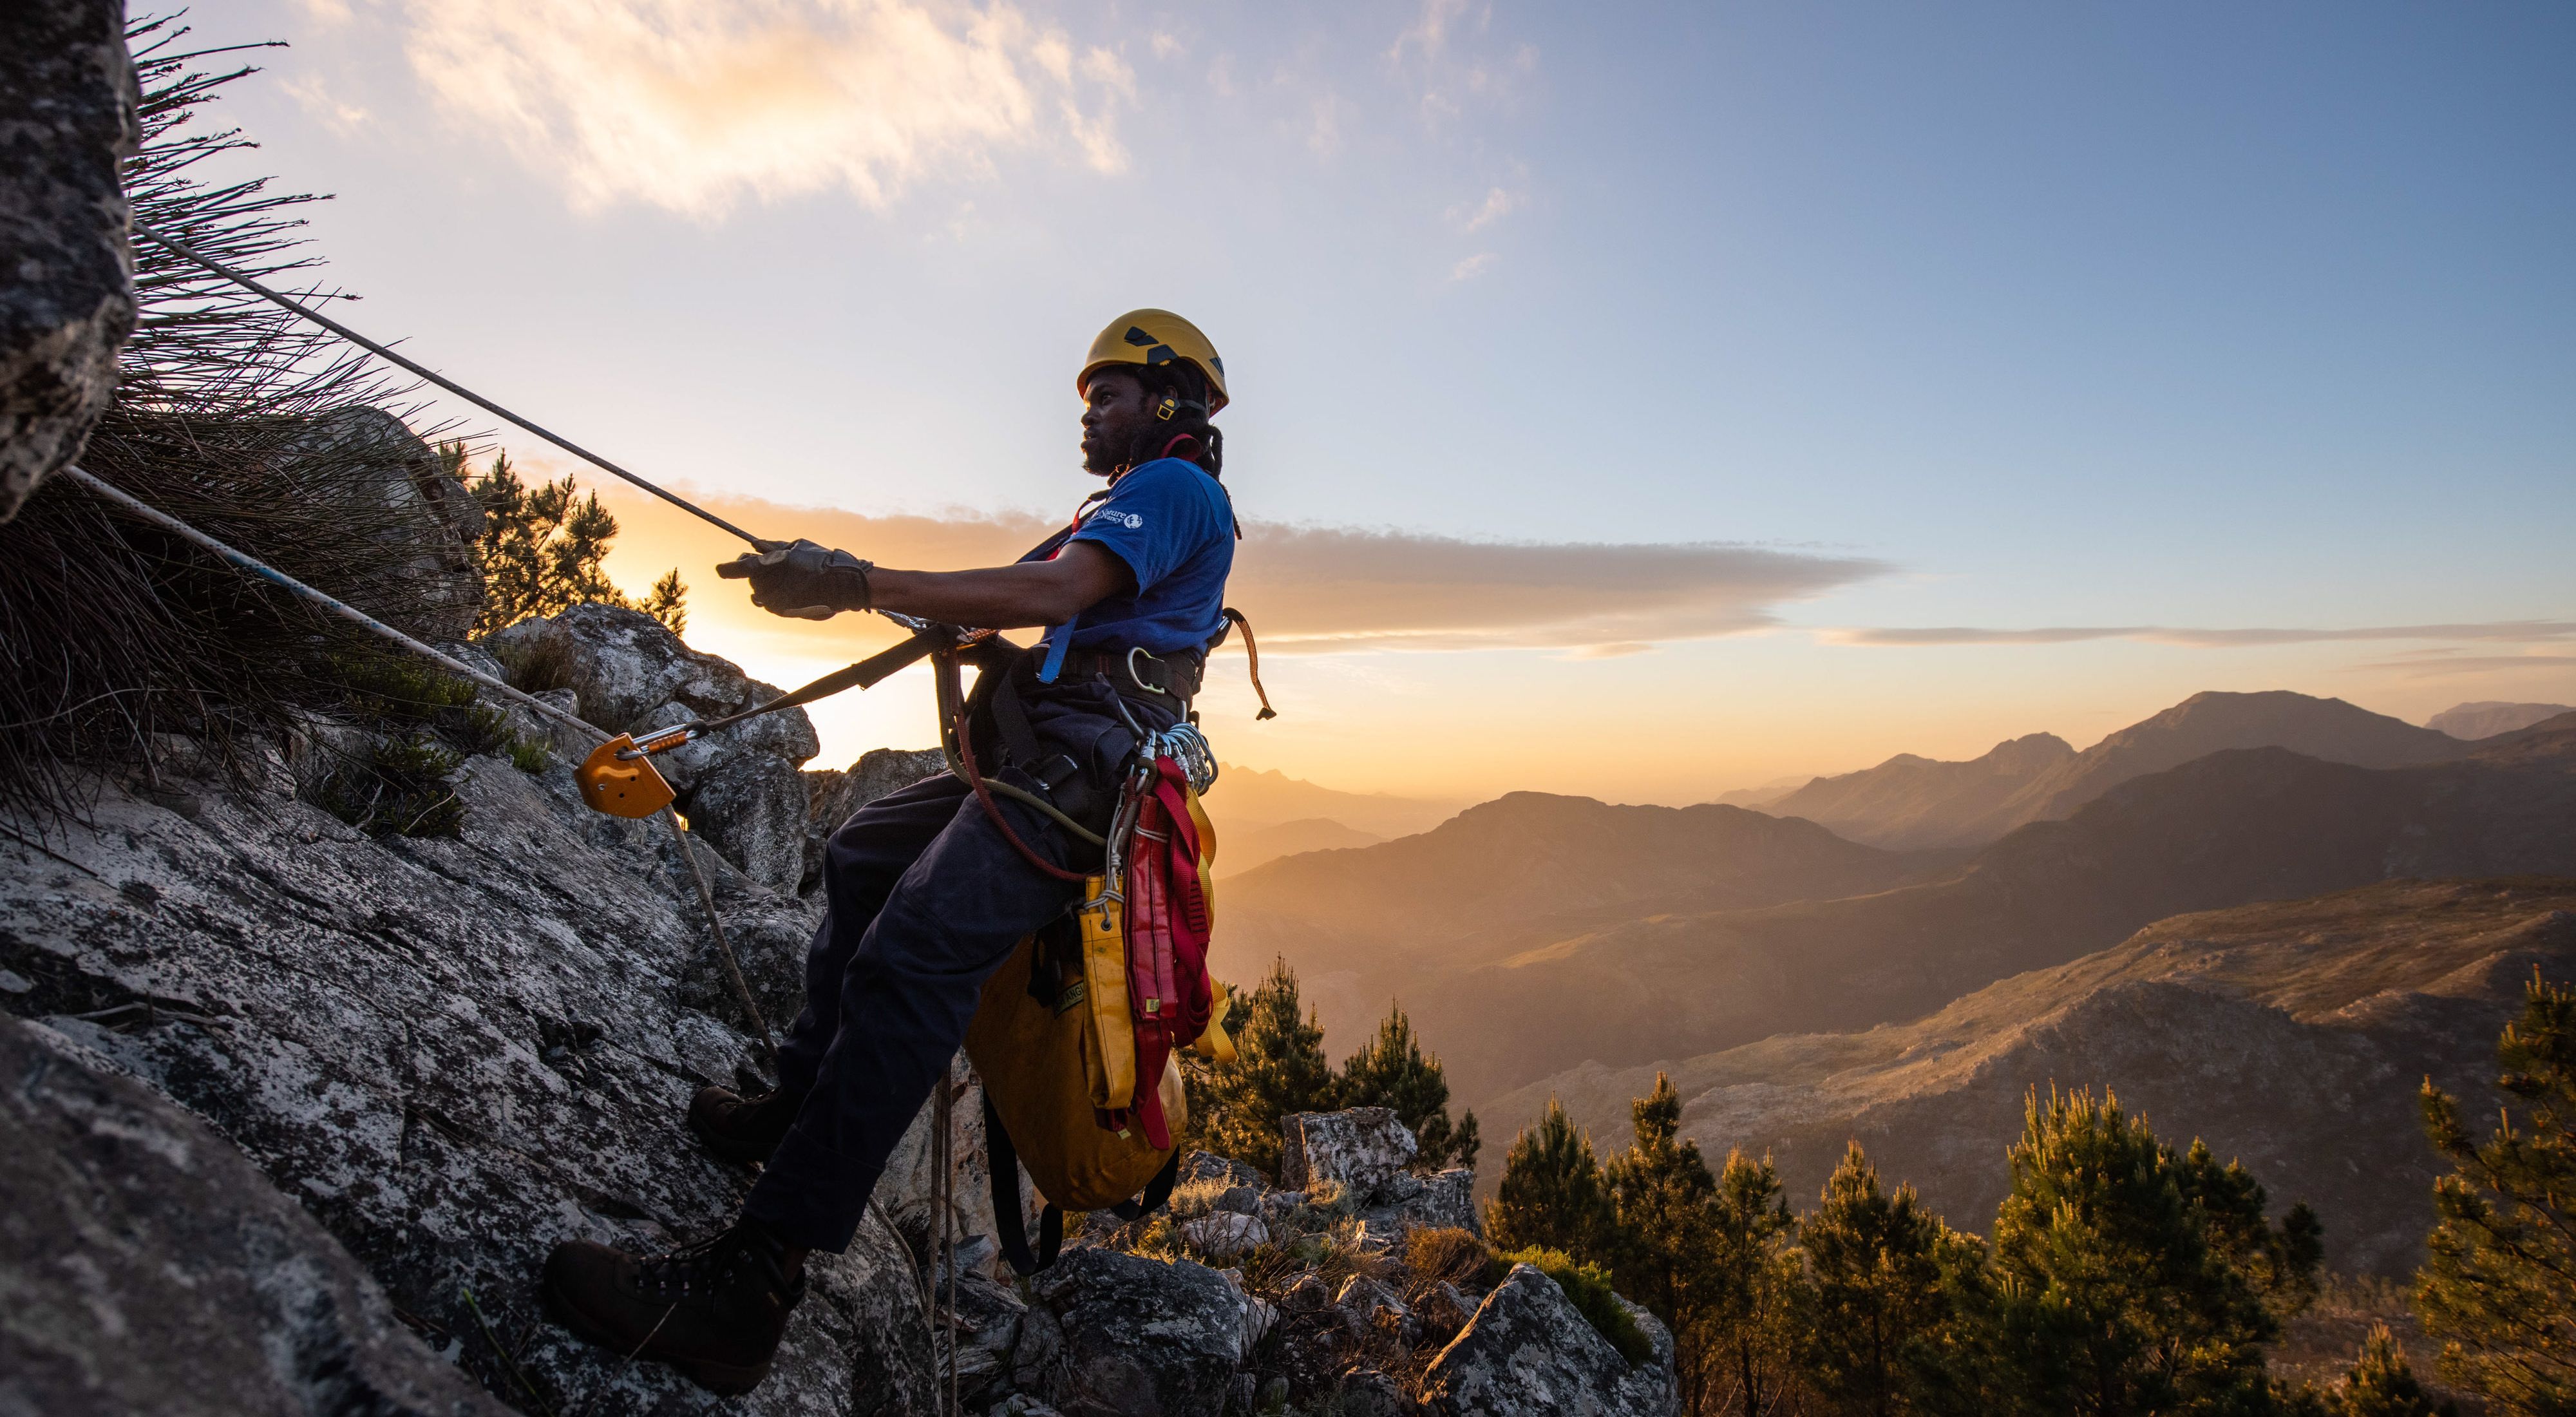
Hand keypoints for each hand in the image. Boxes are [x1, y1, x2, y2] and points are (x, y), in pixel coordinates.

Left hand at [716, 539, 873, 619]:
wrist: (841, 585)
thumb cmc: (819, 561)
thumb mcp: (795, 546)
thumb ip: (772, 547)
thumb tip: (755, 546)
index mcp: (768, 566)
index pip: (738, 569)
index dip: (727, 569)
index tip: (720, 569)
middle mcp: (766, 586)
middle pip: (750, 580)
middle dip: (758, 573)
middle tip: (777, 566)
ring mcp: (773, 601)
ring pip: (758, 592)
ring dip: (767, 585)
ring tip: (789, 578)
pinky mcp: (781, 611)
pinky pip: (768, 603)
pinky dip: (775, 596)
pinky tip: (791, 589)